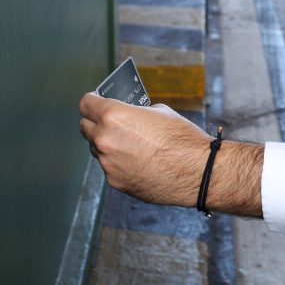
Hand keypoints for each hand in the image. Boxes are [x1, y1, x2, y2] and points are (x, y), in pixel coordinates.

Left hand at [78, 93, 264, 216]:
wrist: (198, 172)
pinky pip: (111, 168)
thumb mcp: (160, 112)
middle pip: (86, 128)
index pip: (86, 104)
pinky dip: (120, 164)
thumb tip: (128, 118)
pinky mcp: (116, 182)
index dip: (92, 101)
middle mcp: (105, 140)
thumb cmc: (183, 139)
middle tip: (111, 123)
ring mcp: (108, 164)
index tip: (95, 102)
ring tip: (131, 145)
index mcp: (114, 116)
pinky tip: (139, 163)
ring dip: (108, 146)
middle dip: (96, 124)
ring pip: (98, 150)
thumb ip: (135, 114)